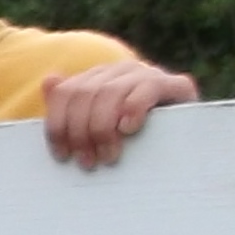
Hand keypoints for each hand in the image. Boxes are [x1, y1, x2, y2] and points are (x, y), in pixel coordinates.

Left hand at [42, 59, 197, 169]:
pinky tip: (129, 130)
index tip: (62, 156)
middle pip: (85, 94)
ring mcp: (147, 74)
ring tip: (108, 157)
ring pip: (111, 93)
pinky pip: (147, 90)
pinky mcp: (174, 85)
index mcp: (99, 78)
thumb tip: (49, 80)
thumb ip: (71, 105)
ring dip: (103, 129)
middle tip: (86, 162)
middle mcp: (121, 71)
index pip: (67, 92)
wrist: (185, 135)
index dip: (58, 125)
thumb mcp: (98, 125)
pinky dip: (133, 109)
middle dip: (80, 132)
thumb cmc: (134, 136)